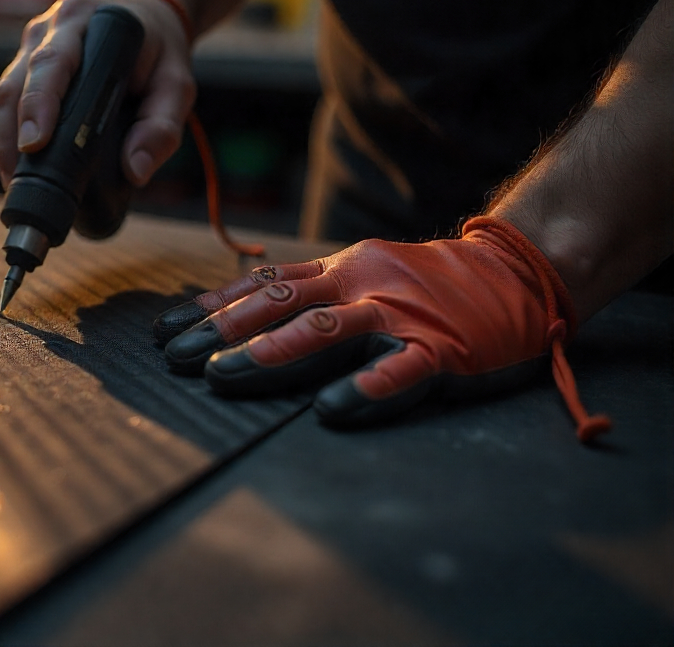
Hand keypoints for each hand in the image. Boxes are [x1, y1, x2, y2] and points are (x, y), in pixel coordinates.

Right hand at [0, 0, 195, 188]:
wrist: (147, 18)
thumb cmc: (160, 52)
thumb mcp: (176, 86)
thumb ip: (162, 127)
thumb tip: (136, 171)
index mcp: (88, 22)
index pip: (52, 63)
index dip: (38, 103)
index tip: (36, 143)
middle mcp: (51, 28)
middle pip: (16, 82)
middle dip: (13, 134)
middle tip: (18, 180)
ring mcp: (33, 44)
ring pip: (4, 93)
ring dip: (4, 141)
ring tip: (14, 184)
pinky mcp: (24, 62)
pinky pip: (7, 99)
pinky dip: (7, 135)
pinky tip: (15, 167)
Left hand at [152, 216, 610, 439]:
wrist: (517, 271)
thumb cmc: (426, 284)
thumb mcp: (360, 274)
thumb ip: (307, 293)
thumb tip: (233, 314)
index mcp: (338, 270)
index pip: (262, 285)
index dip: (210, 308)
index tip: (162, 332)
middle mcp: (361, 286)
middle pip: (280, 306)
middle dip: (223, 334)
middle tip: (176, 361)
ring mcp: (401, 317)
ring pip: (328, 332)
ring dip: (272, 355)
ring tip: (225, 378)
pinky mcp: (443, 350)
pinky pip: (401, 370)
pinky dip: (366, 389)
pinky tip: (330, 409)